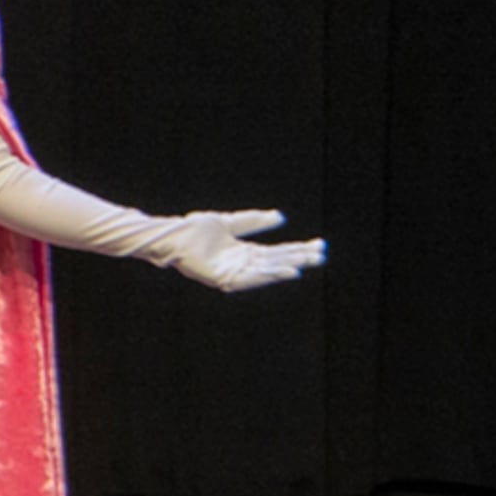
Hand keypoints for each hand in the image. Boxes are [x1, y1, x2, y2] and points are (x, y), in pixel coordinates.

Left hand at [146, 211, 327, 292]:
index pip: (277, 251)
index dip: (297, 249)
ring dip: (285, 268)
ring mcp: (234, 271)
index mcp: (245, 252)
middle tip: (321, 255)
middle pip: (276, 261)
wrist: (174, 234)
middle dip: (298, 258)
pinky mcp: (224, 277)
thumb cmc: (196, 230)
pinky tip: (283, 271)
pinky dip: (267, 275)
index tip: (319, 245)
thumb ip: (253, 221)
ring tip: (304, 266)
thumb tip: (280, 217)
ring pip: (265, 270)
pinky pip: (250, 279)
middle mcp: (242, 263)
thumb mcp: (230, 223)